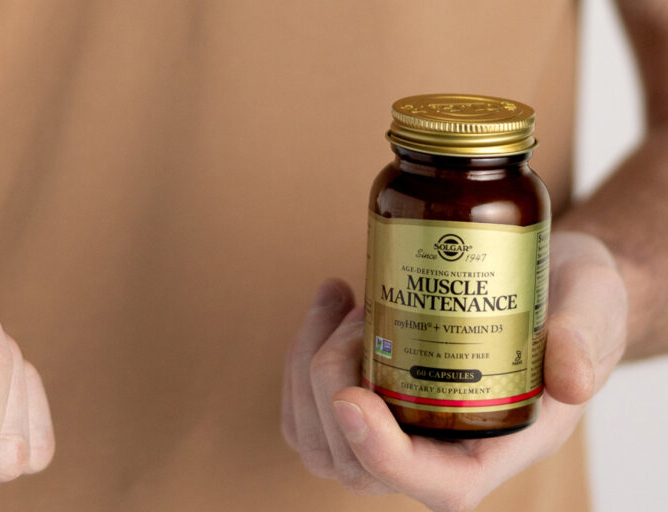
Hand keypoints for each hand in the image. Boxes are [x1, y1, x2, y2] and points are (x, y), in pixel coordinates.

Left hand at [281, 232, 626, 511]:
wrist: (544, 286)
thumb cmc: (570, 303)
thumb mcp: (595, 307)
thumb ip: (587, 338)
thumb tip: (571, 379)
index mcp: (494, 450)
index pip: (434, 484)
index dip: (382, 453)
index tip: (352, 399)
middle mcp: (436, 455)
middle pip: (353, 458)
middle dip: (332, 380)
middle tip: (359, 311)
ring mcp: (392, 437)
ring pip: (316, 435)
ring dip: (307, 364)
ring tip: (340, 300)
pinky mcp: (364, 409)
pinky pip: (306, 408)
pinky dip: (302, 356)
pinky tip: (333, 305)